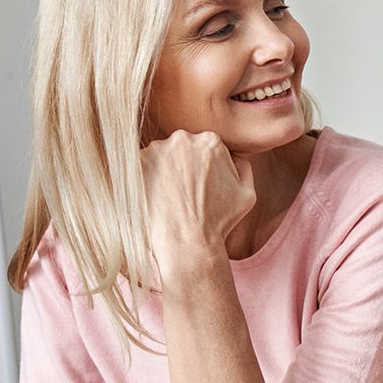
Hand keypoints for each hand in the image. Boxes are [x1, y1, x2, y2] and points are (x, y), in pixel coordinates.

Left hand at [141, 131, 254, 275]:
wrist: (187, 243)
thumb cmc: (220, 221)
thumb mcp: (247, 194)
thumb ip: (243, 166)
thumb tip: (234, 155)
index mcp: (211, 141)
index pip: (206, 146)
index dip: (205, 168)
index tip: (202, 186)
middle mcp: (183, 138)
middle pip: (182, 147)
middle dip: (183, 165)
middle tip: (185, 193)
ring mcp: (155, 149)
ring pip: (160, 155)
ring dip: (162, 171)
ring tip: (169, 198)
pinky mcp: (135, 164)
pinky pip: (140, 166)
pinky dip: (145, 180)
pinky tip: (154, 199)